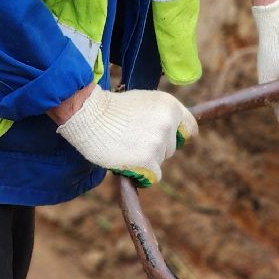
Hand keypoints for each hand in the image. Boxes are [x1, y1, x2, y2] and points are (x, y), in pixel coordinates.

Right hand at [55, 86, 197, 186]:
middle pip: (172, 148)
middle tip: (133, 141)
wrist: (89, 115)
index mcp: (170, 105)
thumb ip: (160, 115)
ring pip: (161, 161)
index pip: (190, 128)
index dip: (178, 136)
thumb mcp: (143, 102)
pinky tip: (128, 162)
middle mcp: (169, 123)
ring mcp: (159, 142)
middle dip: (156, 149)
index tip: (167, 140)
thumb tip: (172, 131)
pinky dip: (142, 174)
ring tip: (126, 147)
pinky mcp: (148, 160)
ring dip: (146, 160)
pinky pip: (153, 176)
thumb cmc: (111, 109)